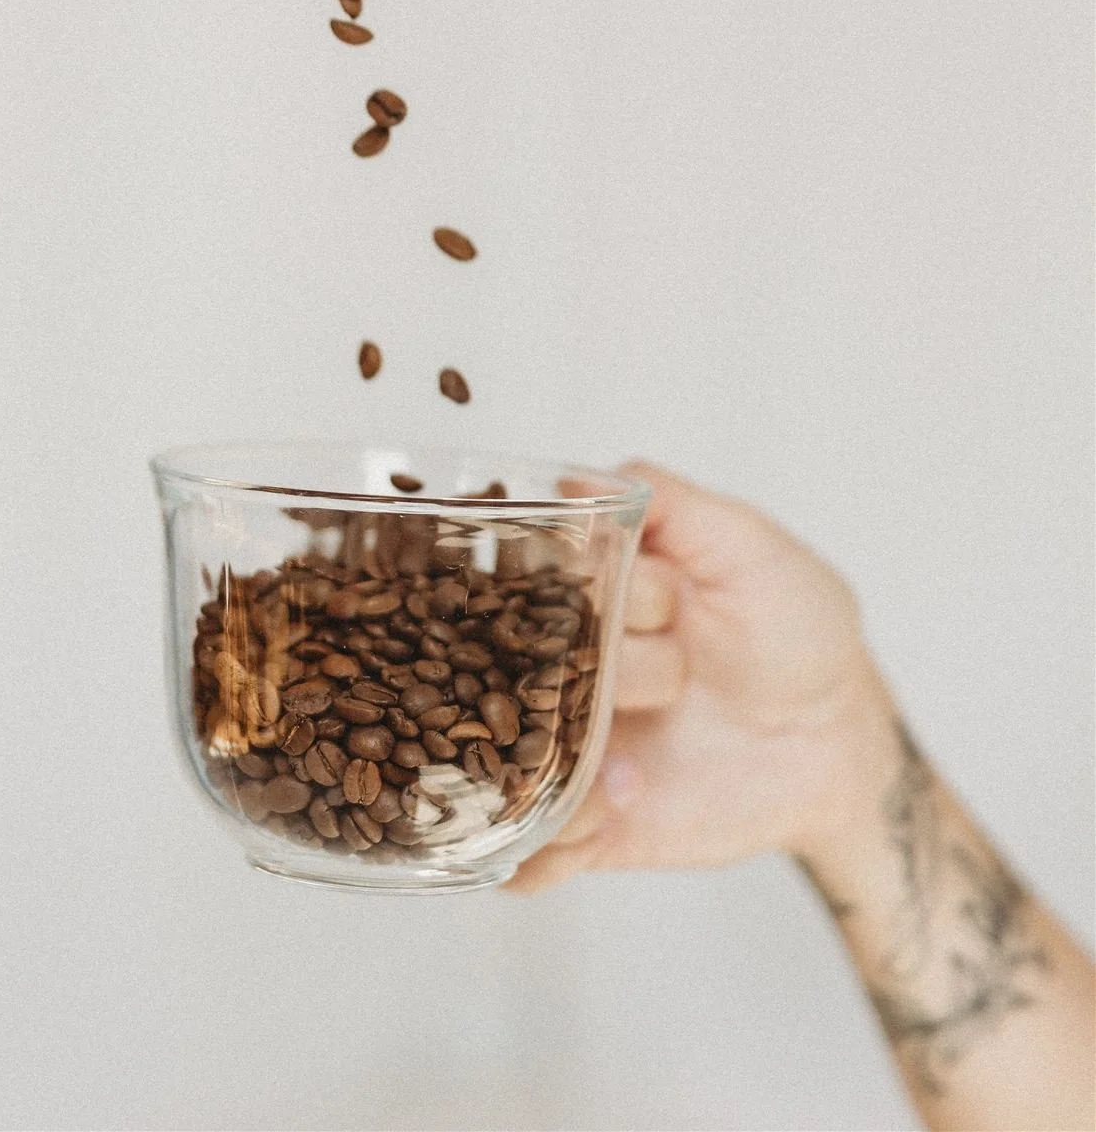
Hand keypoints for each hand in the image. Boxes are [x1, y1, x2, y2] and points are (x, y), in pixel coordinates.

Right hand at [509, 463, 898, 892]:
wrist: (840, 737)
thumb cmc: (797, 625)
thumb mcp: (746, 544)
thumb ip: (668, 504)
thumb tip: (573, 482)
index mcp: (586, 598)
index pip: (524, 589)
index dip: (574, 594)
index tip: (652, 603)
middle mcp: (563, 672)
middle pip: (512, 679)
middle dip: (578, 682)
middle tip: (668, 682)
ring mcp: (573, 752)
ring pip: (504, 770)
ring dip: (554, 771)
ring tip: (624, 773)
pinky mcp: (593, 825)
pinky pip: (532, 861)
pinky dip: (549, 849)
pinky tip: (611, 818)